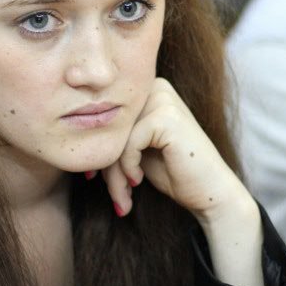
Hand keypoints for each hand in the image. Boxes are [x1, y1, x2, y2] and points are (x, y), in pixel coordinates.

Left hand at [94, 78, 250, 224]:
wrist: (210, 192)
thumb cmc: (174, 172)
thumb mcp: (135, 151)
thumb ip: (112, 138)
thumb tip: (74, 140)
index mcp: (146, 91)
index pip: (107, 119)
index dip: (100, 152)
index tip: (95, 179)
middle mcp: (154, 87)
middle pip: (110, 126)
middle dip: (106, 167)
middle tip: (115, 196)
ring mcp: (162, 99)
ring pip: (116, 137)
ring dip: (114, 174)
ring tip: (123, 197)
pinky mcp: (165, 116)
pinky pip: (128, 143)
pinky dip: (128, 166)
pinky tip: (139, 180)